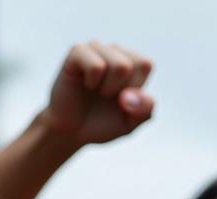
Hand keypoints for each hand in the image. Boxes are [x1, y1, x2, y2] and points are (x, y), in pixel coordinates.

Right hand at [39, 41, 153, 145]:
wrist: (71, 131)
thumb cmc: (102, 123)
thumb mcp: (130, 123)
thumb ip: (144, 110)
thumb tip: (132, 95)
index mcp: (130, 62)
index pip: (145, 64)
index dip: (135, 88)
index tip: (122, 99)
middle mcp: (113, 51)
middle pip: (133, 64)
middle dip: (122, 90)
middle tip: (106, 96)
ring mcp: (95, 49)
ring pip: (120, 66)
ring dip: (108, 88)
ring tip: (96, 91)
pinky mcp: (77, 52)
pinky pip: (97, 66)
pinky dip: (93, 82)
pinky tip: (86, 84)